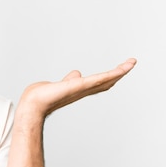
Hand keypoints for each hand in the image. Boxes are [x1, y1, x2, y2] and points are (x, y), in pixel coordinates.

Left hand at [18, 58, 136, 118]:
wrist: (33, 103)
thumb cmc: (42, 96)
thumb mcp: (59, 84)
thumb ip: (69, 80)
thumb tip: (76, 73)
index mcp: (79, 90)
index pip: (98, 83)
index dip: (110, 77)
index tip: (120, 70)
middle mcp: (83, 91)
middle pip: (106, 82)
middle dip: (119, 74)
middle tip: (131, 63)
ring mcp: (83, 89)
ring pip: (106, 80)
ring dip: (120, 71)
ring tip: (132, 62)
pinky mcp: (80, 85)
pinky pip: (100, 79)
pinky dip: (113, 74)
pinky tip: (122, 68)